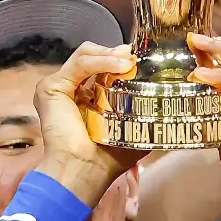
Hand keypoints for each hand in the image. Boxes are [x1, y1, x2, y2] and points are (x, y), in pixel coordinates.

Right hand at [34, 41, 140, 204]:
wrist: (86, 168)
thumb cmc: (109, 156)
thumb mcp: (136, 125)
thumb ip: (146, 106)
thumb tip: (170, 91)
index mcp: (88, 96)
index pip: (102, 65)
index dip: (120, 59)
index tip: (140, 59)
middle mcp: (72, 90)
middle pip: (93, 55)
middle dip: (115, 52)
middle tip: (134, 57)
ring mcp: (60, 87)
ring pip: (85, 54)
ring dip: (110, 54)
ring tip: (128, 62)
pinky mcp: (50, 87)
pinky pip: (79, 64)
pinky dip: (101, 61)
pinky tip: (118, 66)